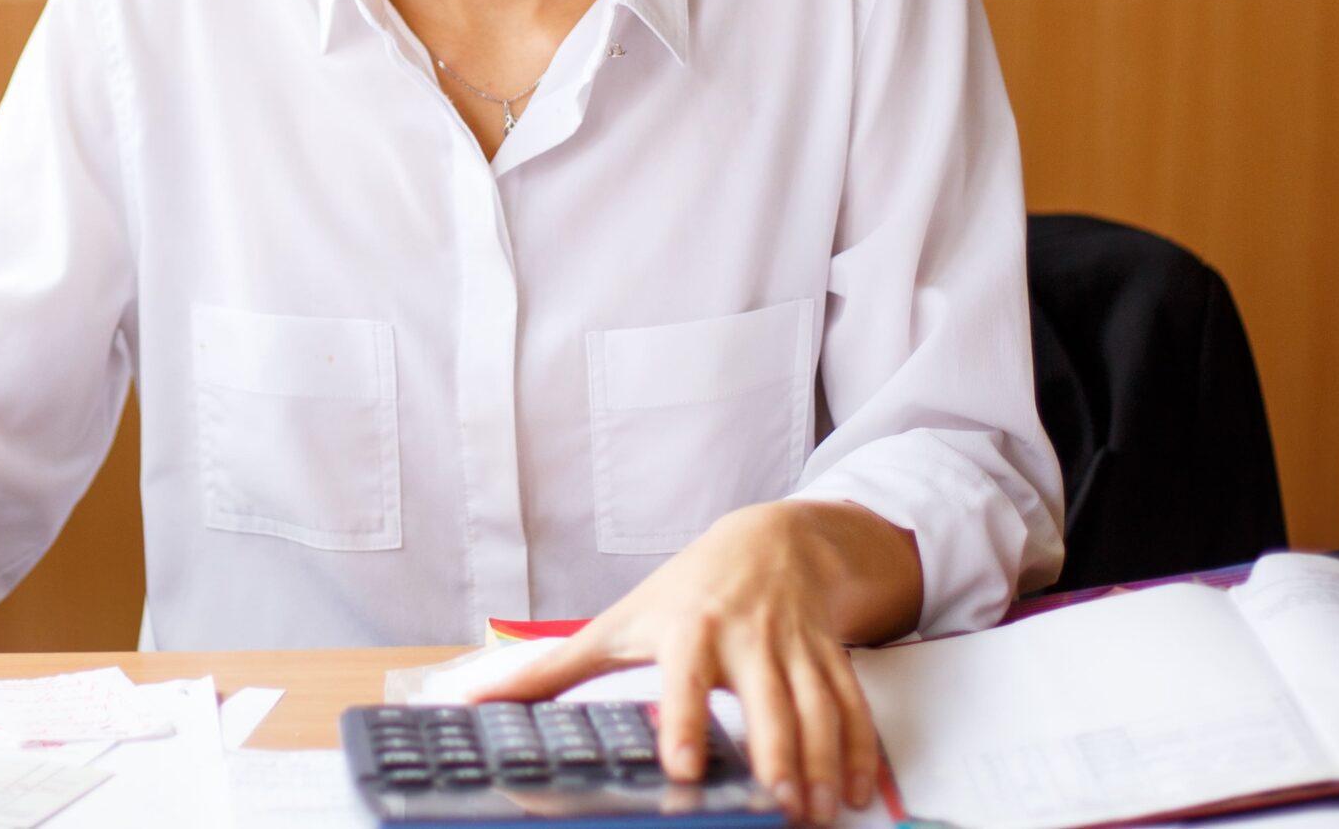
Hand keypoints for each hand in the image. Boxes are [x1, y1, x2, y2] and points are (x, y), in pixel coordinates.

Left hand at [469, 500, 920, 822]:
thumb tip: (476, 697)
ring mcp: (795, 646)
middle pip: (768, 700)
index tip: (685, 767)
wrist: (771, 538)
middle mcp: (746, 636)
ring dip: (825, 764)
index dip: (685, 719)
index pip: (686, 675)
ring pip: (818, 707)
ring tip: (821, 814)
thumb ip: (553, 669)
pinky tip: (861, 792)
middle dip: (779, 757)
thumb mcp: (619, 622)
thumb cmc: (684, 589)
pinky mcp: (830, 654)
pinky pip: (853, 704)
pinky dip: (862, 750)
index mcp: (688, 628)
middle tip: (782, 809)